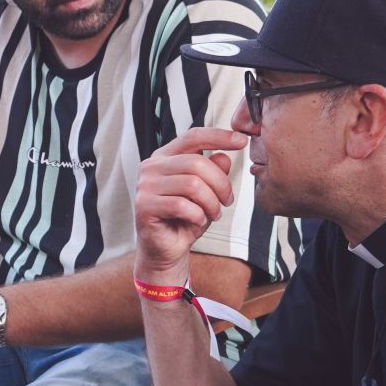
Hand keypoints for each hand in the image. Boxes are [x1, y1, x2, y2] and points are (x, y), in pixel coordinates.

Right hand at [134, 128, 241, 279]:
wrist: (166, 248)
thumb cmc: (185, 218)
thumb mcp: (207, 192)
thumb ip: (214, 172)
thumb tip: (224, 156)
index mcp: (165, 157)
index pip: (193, 137)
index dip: (219, 136)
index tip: (242, 140)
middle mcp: (151, 167)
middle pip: (196, 163)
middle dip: (220, 184)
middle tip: (227, 201)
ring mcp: (145, 185)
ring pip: (192, 185)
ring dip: (211, 203)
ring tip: (214, 213)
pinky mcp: (144, 206)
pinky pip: (181, 205)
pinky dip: (198, 215)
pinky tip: (198, 221)